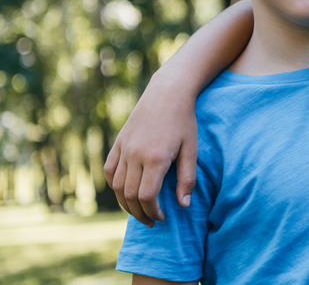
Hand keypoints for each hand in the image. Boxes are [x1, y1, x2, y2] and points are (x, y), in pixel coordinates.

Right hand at [104, 75, 198, 226]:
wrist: (167, 93)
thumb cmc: (184, 121)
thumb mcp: (191, 149)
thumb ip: (187, 178)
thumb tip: (183, 205)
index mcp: (155, 158)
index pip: (146, 196)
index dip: (153, 212)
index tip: (163, 217)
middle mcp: (135, 155)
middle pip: (129, 195)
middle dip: (140, 213)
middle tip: (152, 221)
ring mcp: (124, 148)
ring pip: (116, 186)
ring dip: (125, 203)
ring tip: (139, 211)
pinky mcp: (118, 142)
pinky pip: (109, 170)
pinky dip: (114, 185)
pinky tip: (125, 192)